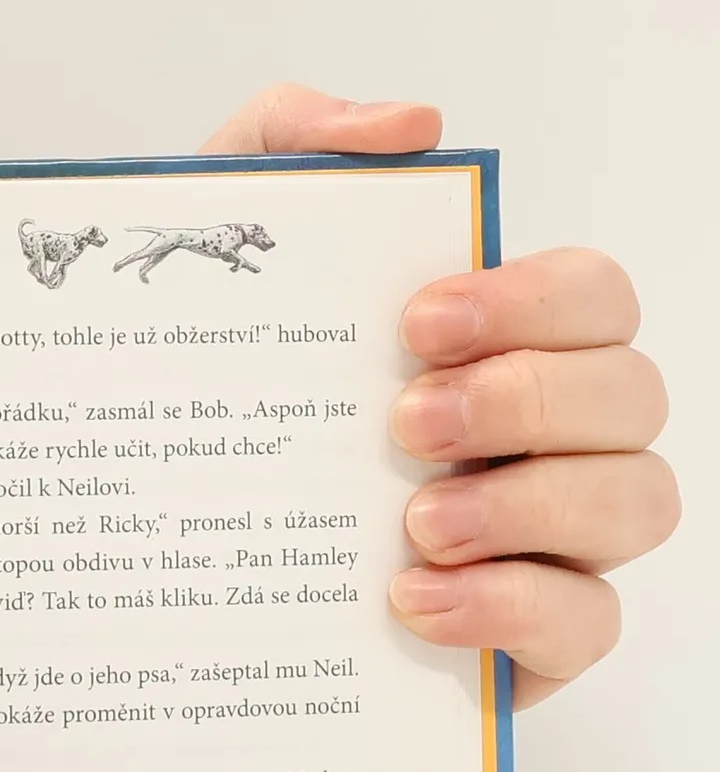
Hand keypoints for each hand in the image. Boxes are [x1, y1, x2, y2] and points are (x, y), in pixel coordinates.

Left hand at [202, 84, 676, 706]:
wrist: (134, 547)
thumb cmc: (206, 395)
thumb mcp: (210, 250)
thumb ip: (290, 145)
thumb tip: (409, 128)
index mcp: (494, 346)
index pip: (591, 296)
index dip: (536, 300)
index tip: (419, 323)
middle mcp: (540, 437)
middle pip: (631, 395)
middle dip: (529, 400)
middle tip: (405, 424)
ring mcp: (544, 542)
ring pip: (636, 504)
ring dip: (531, 507)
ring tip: (414, 525)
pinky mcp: (520, 643)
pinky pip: (585, 624)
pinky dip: (514, 609)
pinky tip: (415, 604)